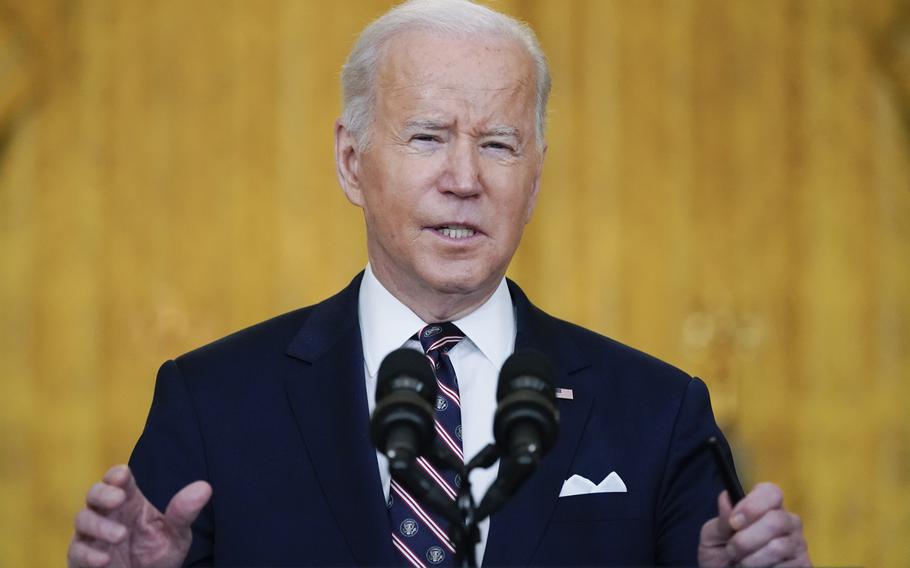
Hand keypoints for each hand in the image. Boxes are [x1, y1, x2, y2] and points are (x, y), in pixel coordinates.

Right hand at [67, 465, 211, 567]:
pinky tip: (105, 559)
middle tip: (118, 499)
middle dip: (103, 493)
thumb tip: (205, 487)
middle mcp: (108, 514)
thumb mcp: (177, 535)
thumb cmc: (159, 556)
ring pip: (83, 519)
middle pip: (95, 493)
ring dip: (100, 526)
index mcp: (130, 501)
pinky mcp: (83, 558)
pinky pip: (77, 552)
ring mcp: (93, 536)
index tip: (123, 475)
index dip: (117, 475)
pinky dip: (89, 554)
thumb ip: (184, 513)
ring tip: (121, 536)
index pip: (118, 479)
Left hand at [699, 482, 810, 566]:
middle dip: (747, 538)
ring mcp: (797, 543)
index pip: (771, 492)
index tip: (734, 522)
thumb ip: (721, 519)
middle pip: (776, 520)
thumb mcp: (714, 536)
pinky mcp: (803, 564)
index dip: (752, 505)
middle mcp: (787, 521)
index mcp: (765, 507)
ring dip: (753, 558)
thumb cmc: (721, 554)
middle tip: (732, 550)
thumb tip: (727, 498)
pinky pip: (786, 566)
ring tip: (740, 563)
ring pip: (779, 546)